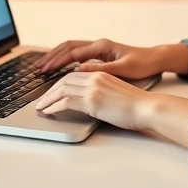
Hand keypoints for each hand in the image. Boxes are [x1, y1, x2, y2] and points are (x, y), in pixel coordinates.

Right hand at [34, 38, 172, 79]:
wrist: (156, 59)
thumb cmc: (143, 64)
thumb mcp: (123, 68)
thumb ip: (102, 68)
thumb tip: (80, 69)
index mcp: (102, 46)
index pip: (72, 53)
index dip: (57, 62)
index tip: (45, 71)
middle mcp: (98, 45)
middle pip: (67, 47)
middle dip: (51, 57)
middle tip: (37, 68)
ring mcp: (98, 48)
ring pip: (70, 48)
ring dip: (55, 56)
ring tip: (42, 66)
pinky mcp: (100, 54)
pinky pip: (76, 53)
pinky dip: (64, 58)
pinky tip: (58, 66)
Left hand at [34, 71, 155, 129]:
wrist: (146, 107)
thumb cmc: (136, 104)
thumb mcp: (115, 92)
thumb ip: (100, 92)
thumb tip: (89, 102)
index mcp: (100, 74)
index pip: (73, 75)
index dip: (59, 84)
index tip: (51, 92)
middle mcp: (95, 77)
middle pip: (64, 80)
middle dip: (49, 91)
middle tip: (41, 101)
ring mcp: (93, 88)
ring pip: (61, 90)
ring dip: (47, 100)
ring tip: (40, 108)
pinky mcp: (92, 101)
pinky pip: (65, 102)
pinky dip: (53, 107)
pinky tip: (48, 113)